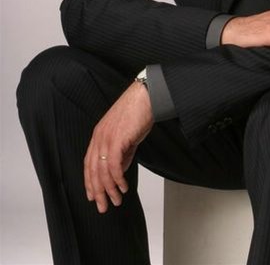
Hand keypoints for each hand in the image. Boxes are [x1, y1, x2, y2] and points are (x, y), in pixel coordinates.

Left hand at [84, 81, 153, 212]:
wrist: (146, 97)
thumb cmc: (138, 112)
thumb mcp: (126, 136)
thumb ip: (122, 154)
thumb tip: (119, 172)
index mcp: (98, 135)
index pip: (89, 163)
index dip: (90, 182)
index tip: (93, 196)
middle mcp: (99, 138)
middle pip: (93, 170)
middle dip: (98, 191)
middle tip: (102, 207)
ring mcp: (106, 138)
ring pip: (102, 171)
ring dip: (109, 189)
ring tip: (116, 200)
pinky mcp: (116, 140)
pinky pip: (114, 166)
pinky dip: (117, 179)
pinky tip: (123, 187)